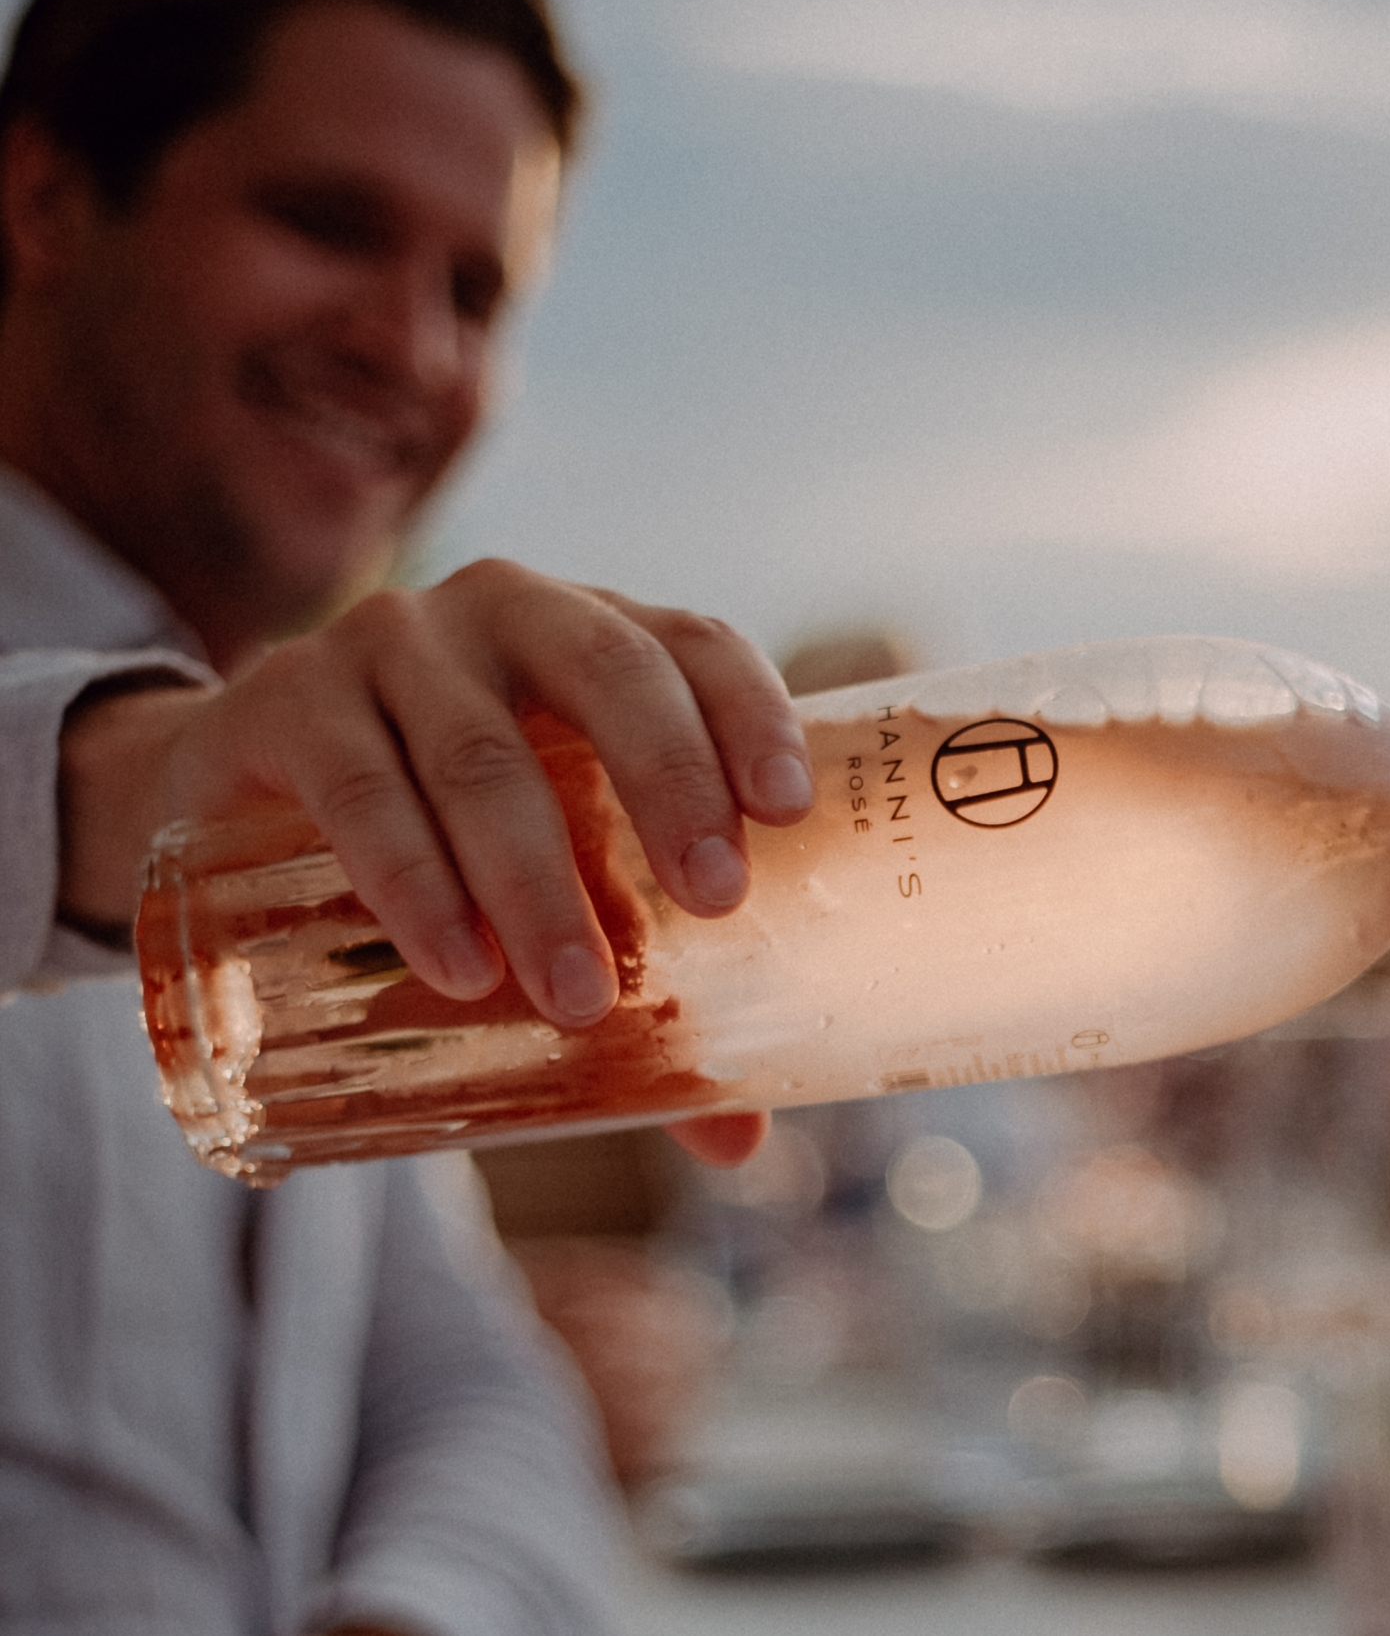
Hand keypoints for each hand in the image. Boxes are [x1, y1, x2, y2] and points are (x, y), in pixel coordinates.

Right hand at [59, 560, 810, 1157]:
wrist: (238, 791)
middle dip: (670, 784)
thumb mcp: (554, 879)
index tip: (789, 810)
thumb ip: (645, 995)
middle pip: (608, 674)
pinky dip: (415, 885)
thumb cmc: (447, 830)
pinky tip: (459, 968)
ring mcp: (393, 644)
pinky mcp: (289, 700)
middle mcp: (507, 611)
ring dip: (538, 882)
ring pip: (482, 753)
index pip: (697, 645)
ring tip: (580, 1000)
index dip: (751, 715)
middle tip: (715, 900)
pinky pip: (360, 789)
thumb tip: (738, 1141)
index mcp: (601, 637)